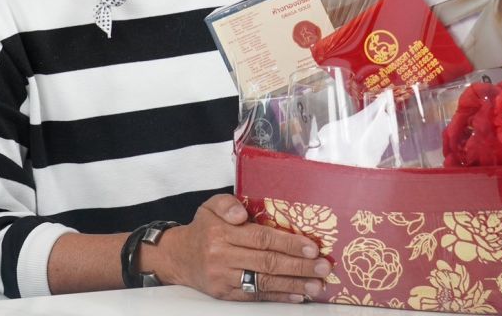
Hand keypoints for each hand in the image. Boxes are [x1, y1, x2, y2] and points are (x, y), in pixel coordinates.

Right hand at [155, 194, 330, 302]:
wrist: (178, 257)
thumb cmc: (203, 228)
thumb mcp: (210, 206)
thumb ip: (227, 203)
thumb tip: (242, 214)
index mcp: (222, 233)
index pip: (261, 238)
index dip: (288, 243)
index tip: (312, 247)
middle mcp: (223, 257)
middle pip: (267, 262)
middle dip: (299, 266)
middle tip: (323, 267)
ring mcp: (224, 279)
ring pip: (264, 282)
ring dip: (293, 284)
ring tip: (316, 284)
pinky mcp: (225, 294)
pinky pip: (255, 296)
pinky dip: (278, 296)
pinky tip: (296, 294)